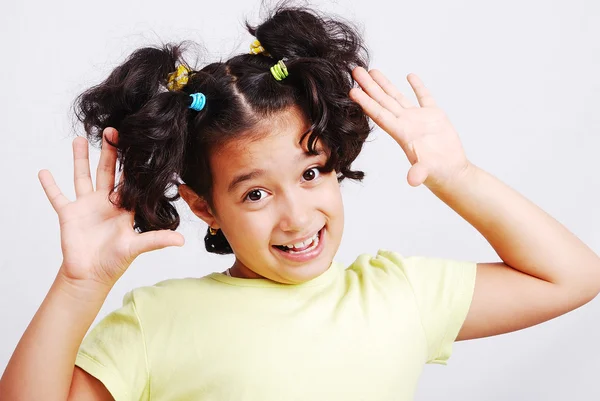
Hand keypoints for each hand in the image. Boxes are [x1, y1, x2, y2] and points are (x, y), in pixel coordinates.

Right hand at [38, 128, 184, 289]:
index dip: (133, 164)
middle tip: (112, 130)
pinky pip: (57, 196)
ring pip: (83, 176)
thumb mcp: (136, 248)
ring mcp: (86, 206)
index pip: (130, 181)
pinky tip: (44, 171)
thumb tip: (182, 241)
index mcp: (124, 208)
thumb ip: (157, 240)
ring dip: (80, 159)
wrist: (90, 276)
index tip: (137, 144)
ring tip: (80, 138)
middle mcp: (106, 203)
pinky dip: (50, 185)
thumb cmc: (114, 262)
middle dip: (110, 152)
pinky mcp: (69, 214)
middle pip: (108, 171)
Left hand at [349, 67, 470, 188]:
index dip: (366, 102)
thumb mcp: (427, 172)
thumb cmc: (438, 173)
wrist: (451, 172)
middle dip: (369, 86)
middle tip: (355, 70)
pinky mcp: (434, 116)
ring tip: (372, 70)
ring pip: (397, 97)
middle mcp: (406, 123)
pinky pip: (423, 97)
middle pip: (383, 101)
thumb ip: (419, 173)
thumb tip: (413, 180)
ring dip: (385, 84)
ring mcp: (419, 118)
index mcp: (401, 133)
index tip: (352, 90)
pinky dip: (417, 86)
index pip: (379, 114)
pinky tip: (409, 76)